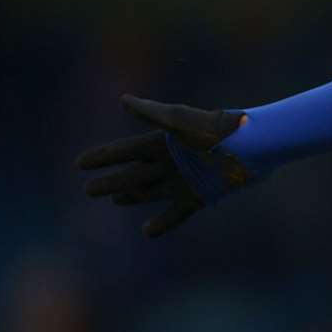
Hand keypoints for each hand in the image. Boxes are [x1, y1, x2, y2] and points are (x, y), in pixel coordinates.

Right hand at [76, 95, 248, 236]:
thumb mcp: (181, 120)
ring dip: (132, 196)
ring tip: (116, 200)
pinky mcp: (198, 197)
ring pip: (150, 191)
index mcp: (163, 142)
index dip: (102, 157)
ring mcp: (183, 181)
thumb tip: (123, 100)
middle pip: (132, 174)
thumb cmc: (217, 129)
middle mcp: (170, 162)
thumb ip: (152, 113)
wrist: (252, 145)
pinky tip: (147, 231)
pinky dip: (162, 223)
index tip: (80, 163)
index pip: (124, 151)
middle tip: (88, 189)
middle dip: (109, 181)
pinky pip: (175, 213)